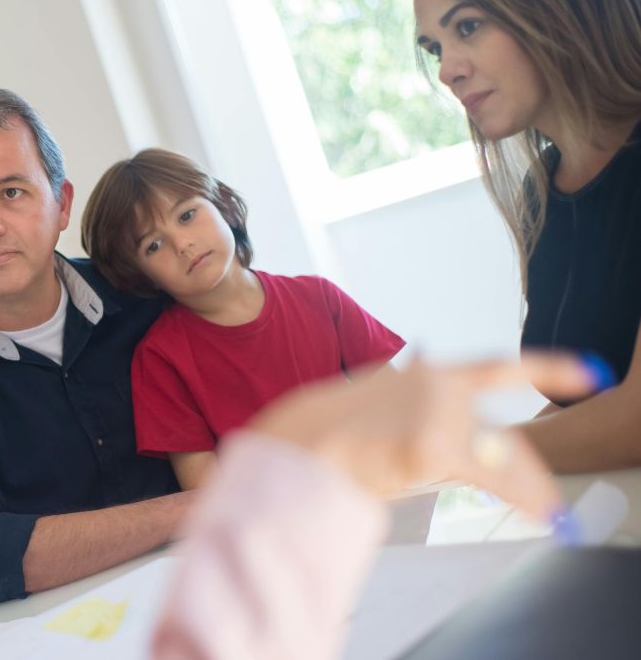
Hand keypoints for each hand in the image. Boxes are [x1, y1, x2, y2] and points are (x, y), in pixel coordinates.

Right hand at [249, 354, 596, 518]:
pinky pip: (496, 480)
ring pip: (504, 457)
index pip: (497, 367)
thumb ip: (405, 407)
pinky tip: (548, 516)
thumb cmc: (318, 434)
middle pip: (503, 431)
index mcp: (422, 374)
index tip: (589, 371)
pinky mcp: (433, 449)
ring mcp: (437, 415)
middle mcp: (438, 386)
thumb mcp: (367, 405)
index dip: (548, 368)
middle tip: (545, 498)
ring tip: (547, 510)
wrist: (293, 446)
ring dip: (529, 488)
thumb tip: (433, 433)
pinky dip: (528, 499)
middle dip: (527, 468)